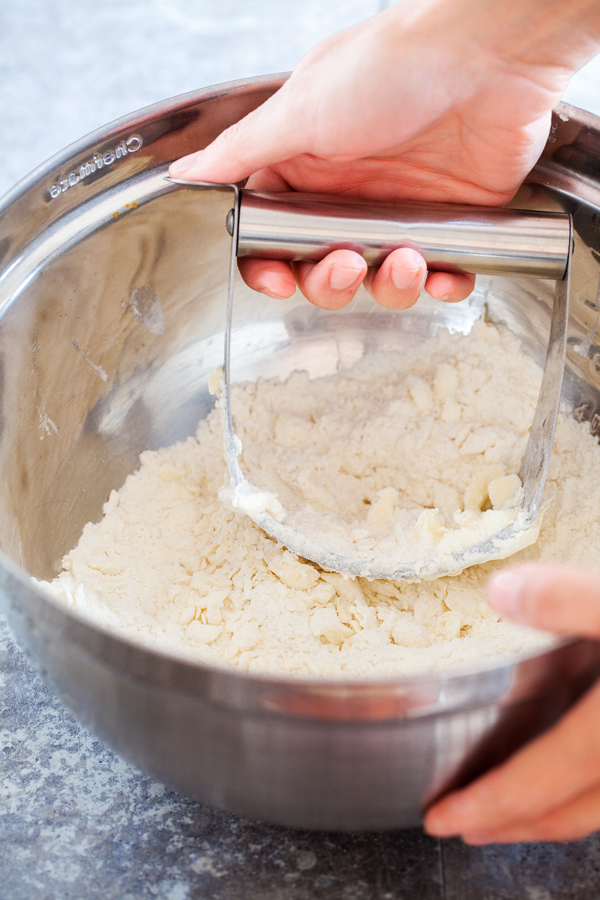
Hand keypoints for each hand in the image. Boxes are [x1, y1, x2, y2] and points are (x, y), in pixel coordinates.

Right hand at [169, 0, 598, 310]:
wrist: (486, 53)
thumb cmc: (393, 65)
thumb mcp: (299, 109)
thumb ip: (241, 153)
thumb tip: (186, 173)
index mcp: (306, 168)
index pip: (272, 237)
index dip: (270, 267)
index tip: (278, 279)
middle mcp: (349, 195)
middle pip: (322, 271)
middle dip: (331, 281)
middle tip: (347, 261)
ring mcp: (400, 210)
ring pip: (380, 282)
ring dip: (388, 286)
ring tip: (405, 258)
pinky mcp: (450, 221)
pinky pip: (441, 274)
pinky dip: (442, 283)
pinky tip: (442, 272)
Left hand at [425, 563, 599, 842]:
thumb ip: (568, 599)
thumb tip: (500, 591)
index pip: (537, 783)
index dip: (485, 806)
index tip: (439, 819)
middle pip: (565, 813)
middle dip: (508, 826)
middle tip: (464, 830)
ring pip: (596, 809)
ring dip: (548, 816)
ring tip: (509, 815)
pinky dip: (581, 790)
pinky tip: (568, 765)